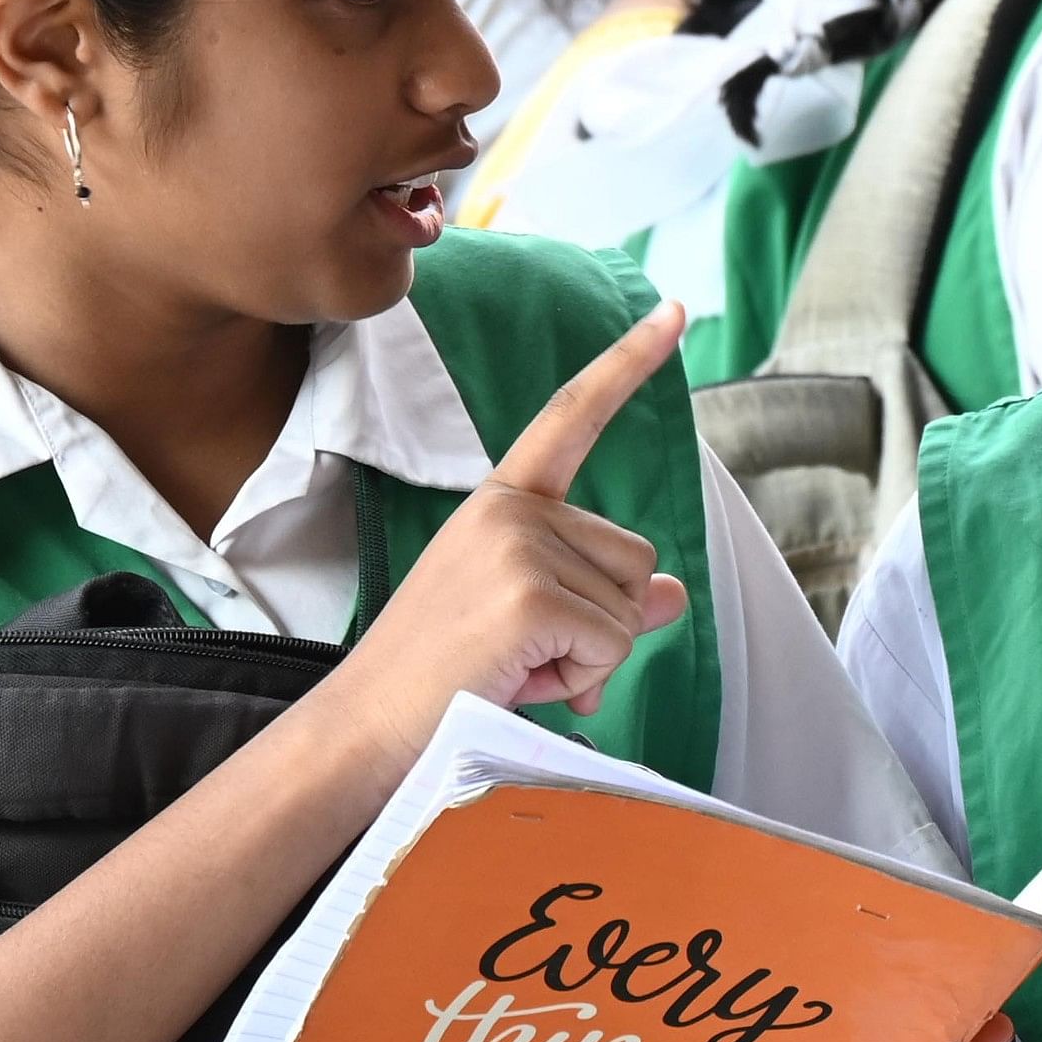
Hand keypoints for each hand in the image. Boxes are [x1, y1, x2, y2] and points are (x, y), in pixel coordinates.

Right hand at [318, 302, 692, 782]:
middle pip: (636, 558)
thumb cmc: (443, 683)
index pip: (574, 418)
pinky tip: (520, 682)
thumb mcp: (532, 625)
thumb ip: (603, 598)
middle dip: (603, 623)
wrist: (367, 732)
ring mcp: (519, 548)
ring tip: (515, 669)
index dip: (629, 363)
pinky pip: (613, 642)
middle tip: (524, 654)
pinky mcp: (529, 597)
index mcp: (503, 503)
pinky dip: (584, 678)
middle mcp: (512, 510)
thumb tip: (673, 592)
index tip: (674, 309)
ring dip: (591, 657)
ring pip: (630, 607)